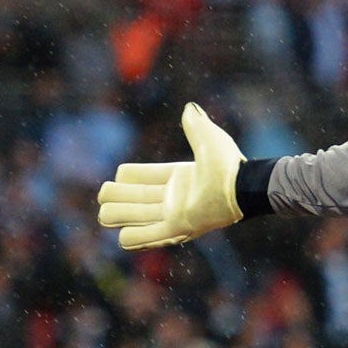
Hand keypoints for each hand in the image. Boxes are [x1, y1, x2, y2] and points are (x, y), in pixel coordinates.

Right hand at [97, 103, 245, 249]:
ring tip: (105, 214)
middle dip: (113, 198)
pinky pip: (145, 238)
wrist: (242, 187)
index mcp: (177, 178)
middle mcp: (173, 198)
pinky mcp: (176, 228)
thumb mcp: (209, 138)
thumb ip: (196, 125)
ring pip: (131, 218)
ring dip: (114, 216)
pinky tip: (121, 236)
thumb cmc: (229, 164)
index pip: (139, 178)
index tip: (121, 175)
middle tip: (105, 197)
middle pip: (130, 199)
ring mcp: (173, 215)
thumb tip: (190, 108)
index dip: (125, 176)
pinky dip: (130, 238)